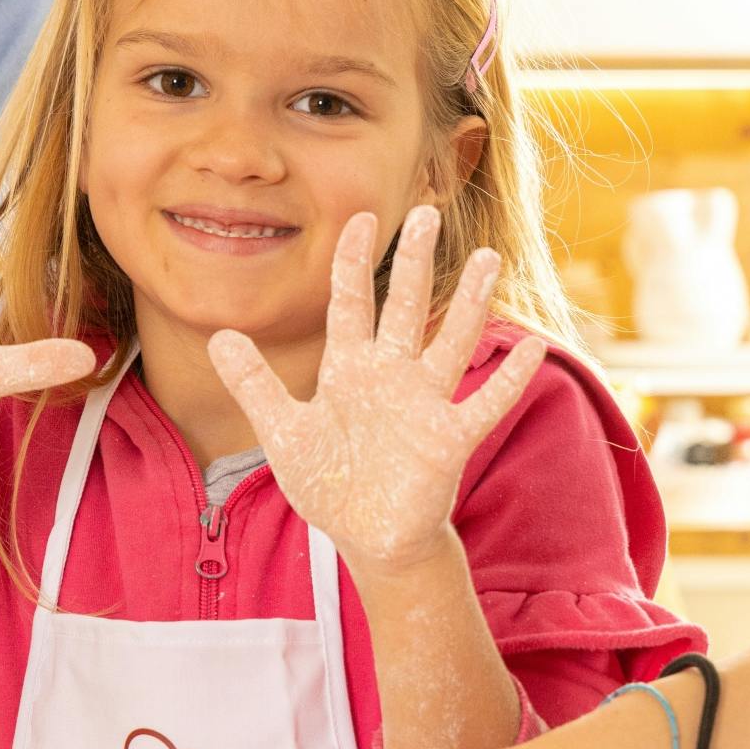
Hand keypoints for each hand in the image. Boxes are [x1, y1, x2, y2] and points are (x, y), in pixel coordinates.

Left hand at [208, 204, 544, 574]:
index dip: (353, 262)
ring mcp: (424, 404)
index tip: (360, 218)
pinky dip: (506, 379)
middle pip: (405, 307)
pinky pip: (484, 404)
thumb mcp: (282, 432)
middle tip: (426, 211)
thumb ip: (254, 384)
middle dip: (415, 262)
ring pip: (450, 342)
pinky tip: (531, 347)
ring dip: (470, 304)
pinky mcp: (449, 440)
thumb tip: (218, 338)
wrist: (367, 537)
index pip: (352, 303)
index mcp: (349, 369)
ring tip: (486, 258)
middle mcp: (391, 376)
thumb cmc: (330, 482)